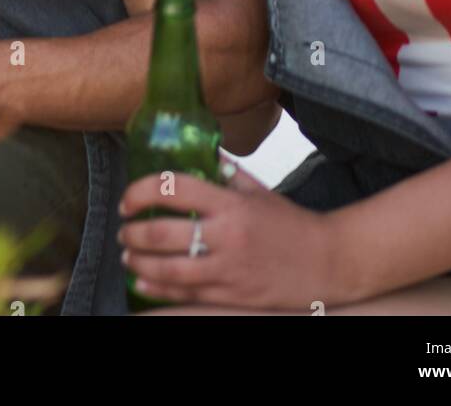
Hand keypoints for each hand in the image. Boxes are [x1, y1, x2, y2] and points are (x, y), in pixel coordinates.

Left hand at [118, 161, 337, 310]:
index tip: (130, 198)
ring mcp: (227, 270)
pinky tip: (142, 280)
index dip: (143, 191)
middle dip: (134, 230)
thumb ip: (225, 172)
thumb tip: (200, 152)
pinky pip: (185, 293)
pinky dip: (157, 288)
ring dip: (139, 260)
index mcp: (232, 203)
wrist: (326, 262)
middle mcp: (226, 236)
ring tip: (127, 252)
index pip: (176, 187)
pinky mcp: (230, 297)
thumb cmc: (290, 223)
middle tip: (124, 227)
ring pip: (169, 268)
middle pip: (164, 233)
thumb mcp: (258, 190)